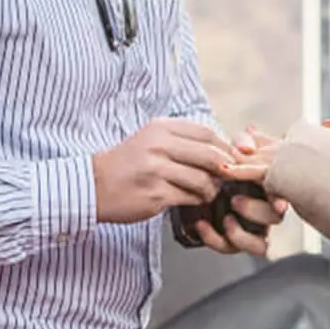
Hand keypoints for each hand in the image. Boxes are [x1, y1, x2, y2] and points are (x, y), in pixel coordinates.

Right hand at [92, 118, 235, 223]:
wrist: (95, 185)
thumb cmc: (130, 163)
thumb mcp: (153, 139)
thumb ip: (184, 141)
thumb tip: (225, 149)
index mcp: (161, 128)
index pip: (207, 133)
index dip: (225, 147)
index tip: (234, 158)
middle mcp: (159, 146)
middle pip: (210, 155)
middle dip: (225, 169)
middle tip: (228, 177)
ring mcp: (157, 170)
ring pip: (203, 179)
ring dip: (212, 188)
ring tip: (208, 191)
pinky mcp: (156, 194)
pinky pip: (190, 197)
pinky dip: (198, 200)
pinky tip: (194, 200)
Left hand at [190, 126, 286, 256]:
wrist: (207, 171)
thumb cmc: (233, 158)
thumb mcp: (239, 143)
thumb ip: (244, 139)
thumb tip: (248, 141)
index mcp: (273, 186)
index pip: (285, 195)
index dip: (283, 201)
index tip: (278, 204)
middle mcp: (266, 209)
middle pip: (274, 220)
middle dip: (256, 212)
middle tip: (235, 200)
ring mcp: (251, 227)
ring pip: (258, 245)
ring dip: (241, 234)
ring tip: (225, 218)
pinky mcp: (231, 238)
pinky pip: (229, 247)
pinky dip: (215, 238)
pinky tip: (201, 223)